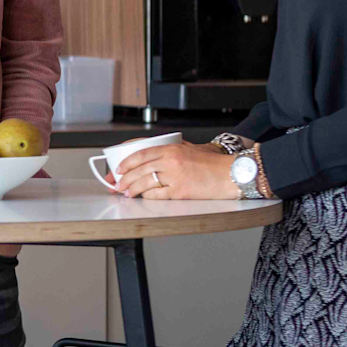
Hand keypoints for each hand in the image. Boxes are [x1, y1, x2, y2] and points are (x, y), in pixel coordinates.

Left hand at [107, 142, 239, 199]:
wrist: (230, 174)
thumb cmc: (212, 163)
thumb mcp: (189, 149)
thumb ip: (170, 151)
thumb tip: (149, 159)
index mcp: (172, 149)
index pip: (140, 154)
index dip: (125, 162)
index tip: (117, 169)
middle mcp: (171, 161)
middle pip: (139, 170)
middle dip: (124, 179)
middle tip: (116, 185)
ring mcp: (175, 177)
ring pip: (145, 183)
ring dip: (132, 189)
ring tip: (126, 193)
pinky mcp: (181, 192)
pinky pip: (157, 195)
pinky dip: (147, 196)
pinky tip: (143, 197)